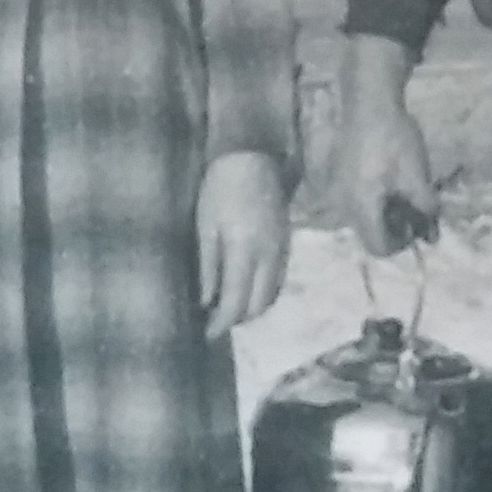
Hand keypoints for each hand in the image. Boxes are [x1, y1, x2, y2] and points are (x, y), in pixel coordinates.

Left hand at [196, 149, 289, 339]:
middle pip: (259, 304)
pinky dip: (263, 292)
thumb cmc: (219, 190)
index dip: (222, 323)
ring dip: (252, 308)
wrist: (252, 157)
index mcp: (245, 252)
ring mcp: (282, 250)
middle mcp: (269, 256)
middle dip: (238, 319)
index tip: (207, 334)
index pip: (236, 302)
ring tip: (229, 309)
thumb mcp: (205, 227)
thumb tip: (206, 302)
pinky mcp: (287, 243)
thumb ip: (208, 267)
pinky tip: (247, 289)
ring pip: (272, 294)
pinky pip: (278, 279)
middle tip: (215, 322)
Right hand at [337, 34, 439, 260]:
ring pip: (362, 218)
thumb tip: (433, 235)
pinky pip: (355, 201)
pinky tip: (388, 180)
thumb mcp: (416, 175)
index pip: (378, 247)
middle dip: (394, 229)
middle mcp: (342, 204)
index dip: (401, 244)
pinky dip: (374, 200)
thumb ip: (425, 208)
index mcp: (361, 207)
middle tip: (414, 209)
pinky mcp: (337, 177)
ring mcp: (336, 190)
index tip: (417, 225)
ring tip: (404, 192)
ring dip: (384, 214)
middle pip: (368, 235)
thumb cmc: (394, 138)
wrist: (368, 102)